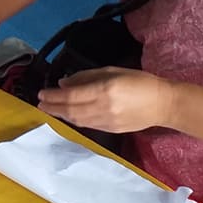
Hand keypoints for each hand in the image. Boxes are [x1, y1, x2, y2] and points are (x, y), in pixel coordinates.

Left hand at [37, 67, 175, 133]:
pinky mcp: (111, 130)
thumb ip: (87, 77)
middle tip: (40, 103)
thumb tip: (63, 83)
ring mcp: (107, 122)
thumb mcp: (113, 71)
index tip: (41, 93)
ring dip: (61, 115)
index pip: (71, 96)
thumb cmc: (140, 81)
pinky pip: (87, 125)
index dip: (53, 96)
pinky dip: (74, 119)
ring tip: (50, 109)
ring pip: (77, 120)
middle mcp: (104, 108)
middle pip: (71, 110)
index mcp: (105, 90)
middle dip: (53, 107)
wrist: (163, 104)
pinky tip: (68, 115)